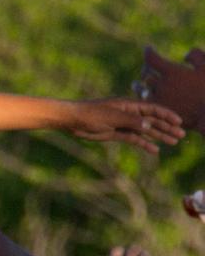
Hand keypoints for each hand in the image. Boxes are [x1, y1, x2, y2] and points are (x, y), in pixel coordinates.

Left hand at [63, 97, 184, 152]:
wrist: (73, 120)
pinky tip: (155, 150)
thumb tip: (148, 125)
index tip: (179, 121)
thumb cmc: (91, 114)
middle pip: (152, 121)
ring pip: (146, 131)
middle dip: (167, 127)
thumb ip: (131, 121)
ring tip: (173, 142)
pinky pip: (134, 139)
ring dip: (159, 136)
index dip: (167, 115)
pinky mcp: (117, 134)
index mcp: (129, 105)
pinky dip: (145, 144)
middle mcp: (129, 114)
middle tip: (181, 135)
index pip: (153, 109)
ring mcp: (124, 124)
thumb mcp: (112, 117)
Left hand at [135, 47, 204, 132]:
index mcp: (172, 72)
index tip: (148, 48)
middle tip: (147, 67)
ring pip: (141, 91)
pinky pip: (145, 105)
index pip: (151, 58)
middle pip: (146, 74)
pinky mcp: (159, 113)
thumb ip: (196, 57)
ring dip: (138, 86)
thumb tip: (185, 55)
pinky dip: (143, 100)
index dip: (149, 51)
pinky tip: (144, 99)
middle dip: (146, 69)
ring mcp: (159, 100)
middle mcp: (161, 85)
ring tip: (137, 84)